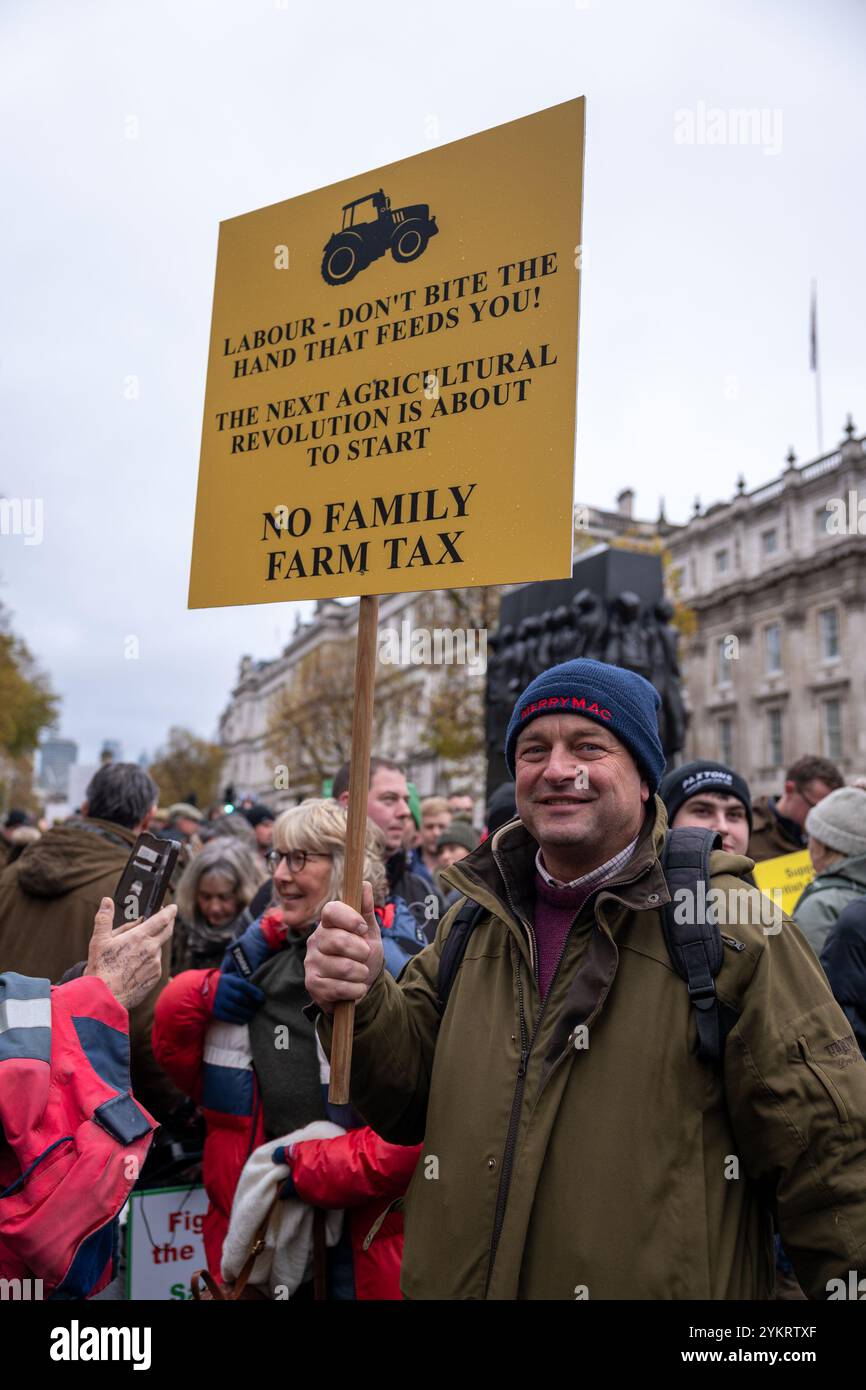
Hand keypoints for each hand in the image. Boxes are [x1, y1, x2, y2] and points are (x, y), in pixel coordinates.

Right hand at [85, 896, 174, 1010]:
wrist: (106, 997)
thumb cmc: (101, 969)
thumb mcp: (99, 940)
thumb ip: (104, 918)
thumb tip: (107, 901)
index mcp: (140, 937)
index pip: (162, 919)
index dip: (169, 911)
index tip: (173, 907)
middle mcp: (152, 949)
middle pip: (167, 931)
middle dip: (169, 922)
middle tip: (167, 918)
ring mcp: (155, 964)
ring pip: (159, 948)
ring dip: (154, 944)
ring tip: (137, 947)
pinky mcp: (155, 976)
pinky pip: (155, 964)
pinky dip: (150, 960)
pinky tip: (137, 964)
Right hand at [212, 973, 264, 1022]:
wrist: (203, 991)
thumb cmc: (224, 984)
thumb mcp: (231, 977)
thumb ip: (242, 979)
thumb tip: (257, 982)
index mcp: (228, 980)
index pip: (243, 985)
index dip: (254, 992)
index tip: (262, 998)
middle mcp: (223, 990)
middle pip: (240, 998)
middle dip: (252, 1004)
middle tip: (259, 1007)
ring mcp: (218, 1002)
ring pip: (235, 1009)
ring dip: (247, 1013)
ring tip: (253, 1015)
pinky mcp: (216, 1012)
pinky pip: (229, 1017)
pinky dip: (238, 1020)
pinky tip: (244, 1020)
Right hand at [304, 881, 382, 1015]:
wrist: (360, 987)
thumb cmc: (362, 956)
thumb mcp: (369, 933)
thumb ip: (366, 910)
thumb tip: (364, 884)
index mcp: (328, 924)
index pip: (331, 910)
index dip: (349, 918)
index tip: (363, 928)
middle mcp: (315, 940)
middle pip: (339, 940)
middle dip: (361, 951)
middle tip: (364, 956)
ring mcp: (311, 962)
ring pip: (343, 967)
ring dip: (361, 973)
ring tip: (360, 974)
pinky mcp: (312, 985)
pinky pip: (340, 987)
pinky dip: (356, 990)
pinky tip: (355, 988)